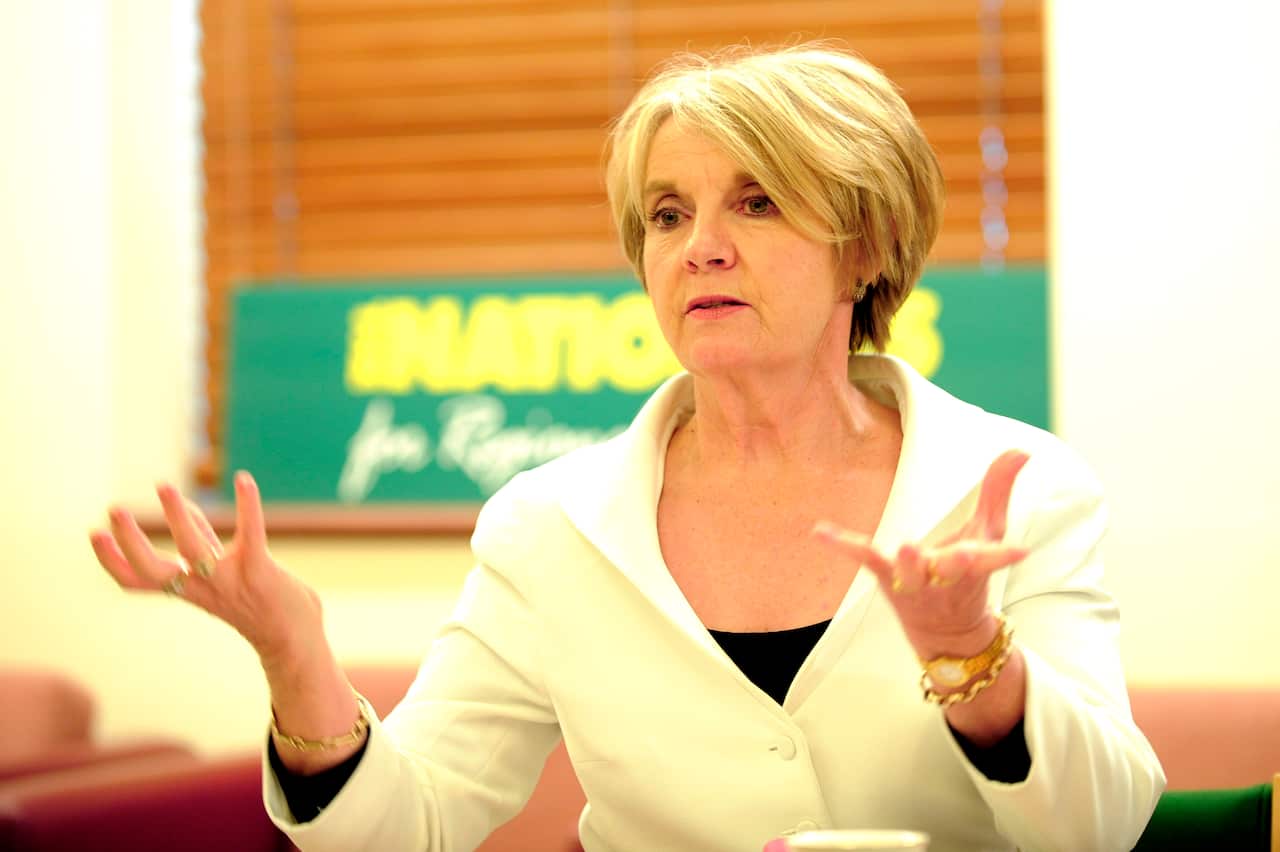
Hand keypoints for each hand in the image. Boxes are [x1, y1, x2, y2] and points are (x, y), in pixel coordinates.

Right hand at [89, 471, 323, 667]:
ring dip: (177, 517)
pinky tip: (243, 479)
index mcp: (187, 590)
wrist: (294, 640)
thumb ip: (202, 541)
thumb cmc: (257, 601)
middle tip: (114, 510)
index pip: (136, 581)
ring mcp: (229, 581)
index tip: (94, 533)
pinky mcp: (260, 571)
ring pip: (192, 550)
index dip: (111, 560)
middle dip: (129, 542)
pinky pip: (251, 534)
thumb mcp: (220, 571)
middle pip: (151, 570)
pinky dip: (247, 505)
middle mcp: (201, 588)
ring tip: (163, 486)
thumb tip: (184, 507)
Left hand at [813, 450, 1029, 648]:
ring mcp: (914, 581)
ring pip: (911, 574)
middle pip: (952, 570)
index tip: (1021, 552)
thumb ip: (998, 489)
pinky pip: (864, 559)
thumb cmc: (969, 571)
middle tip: (959, 557)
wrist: (947, 630)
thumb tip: (1023, 449)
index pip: (992, 559)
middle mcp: (945, 577)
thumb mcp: (988, 532)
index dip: (1005, 556)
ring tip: (907, 549)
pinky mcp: (886, 577)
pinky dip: (842, 545)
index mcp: (975, 565)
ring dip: (910, 565)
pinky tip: (819, 532)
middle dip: (956, 564)